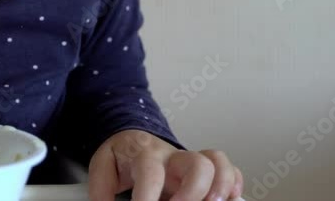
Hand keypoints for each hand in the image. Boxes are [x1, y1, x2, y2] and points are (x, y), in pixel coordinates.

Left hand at [88, 130, 243, 200]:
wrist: (135, 139)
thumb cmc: (124, 155)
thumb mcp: (104, 166)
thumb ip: (101, 187)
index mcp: (145, 154)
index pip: (151, 172)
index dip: (148, 196)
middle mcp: (173, 157)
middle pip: (197, 163)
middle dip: (194, 191)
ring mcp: (192, 161)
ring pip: (217, 163)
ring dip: (220, 187)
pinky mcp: (206, 168)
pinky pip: (230, 169)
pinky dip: (233, 185)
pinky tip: (226, 199)